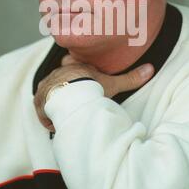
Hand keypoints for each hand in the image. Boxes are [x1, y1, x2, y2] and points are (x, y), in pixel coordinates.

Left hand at [33, 55, 153, 132]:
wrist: (71, 96)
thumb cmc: (91, 88)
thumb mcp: (112, 83)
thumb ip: (130, 78)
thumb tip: (151, 68)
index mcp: (72, 66)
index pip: (69, 64)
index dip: (72, 71)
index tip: (78, 80)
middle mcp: (57, 73)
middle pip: (58, 81)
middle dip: (63, 91)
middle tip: (72, 103)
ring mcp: (45, 85)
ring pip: (49, 95)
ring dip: (55, 105)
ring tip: (66, 117)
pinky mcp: (38, 98)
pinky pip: (41, 108)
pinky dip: (47, 116)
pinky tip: (57, 123)